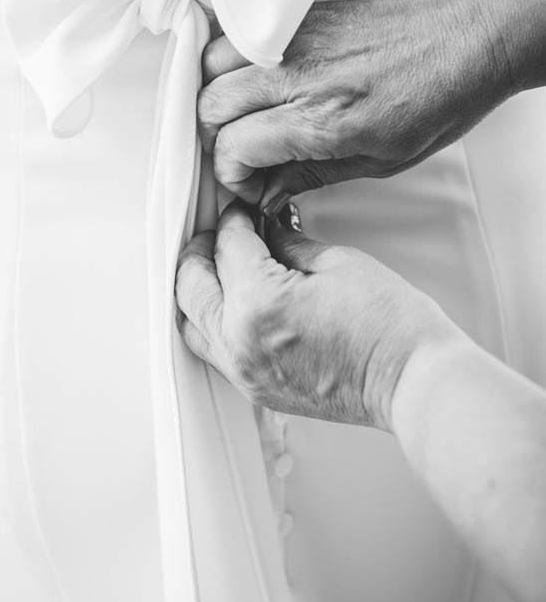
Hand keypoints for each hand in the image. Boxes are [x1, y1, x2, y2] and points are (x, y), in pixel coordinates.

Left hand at [175, 200, 459, 429]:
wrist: (412, 382)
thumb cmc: (390, 327)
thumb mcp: (336, 262)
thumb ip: (286, 244)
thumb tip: (264, 233)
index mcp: (258, 303)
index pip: (227, 245)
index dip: (234, 219)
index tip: (243, 212)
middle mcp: (239, 342)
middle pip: (190, 285)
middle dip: (202, 250)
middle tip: (221, 233)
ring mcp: (244, 372)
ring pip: (191, 323)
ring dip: (198, 290)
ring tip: (219, 267)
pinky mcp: (256, 389)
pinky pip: (212, 351)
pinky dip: (211, 322)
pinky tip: (231, 304)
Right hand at [197, 0, 512, 213]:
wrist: (467, 37)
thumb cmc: (438, 97)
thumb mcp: (379, 161)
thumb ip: (310, 176)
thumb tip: (267, 194)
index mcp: (323, 119)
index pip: (234, 147)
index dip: (232, 177)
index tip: (251, 185)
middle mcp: (300, 74)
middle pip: (210, 105)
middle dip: (217, 140)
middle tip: (244, 156)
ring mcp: (295, 38)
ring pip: (211, 65)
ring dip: (218, 96)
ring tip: (245, 117)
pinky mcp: (299, 16)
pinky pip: (237, 34)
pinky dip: (230, 62)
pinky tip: (252, 83)